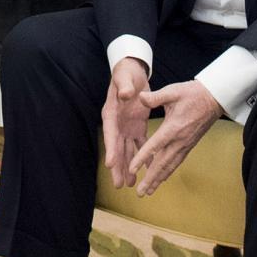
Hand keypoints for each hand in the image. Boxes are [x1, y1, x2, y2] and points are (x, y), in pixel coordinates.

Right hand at [100, 57, 150, 190]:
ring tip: (130, 184)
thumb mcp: (124, 77)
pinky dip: (143, 156)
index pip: (110, 133)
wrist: (132, 72)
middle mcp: (117, 124)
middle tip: (119, 184)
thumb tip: (124, 93)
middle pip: (116, 148)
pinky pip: (140, 144)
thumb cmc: (125, 73)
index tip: (110, 163)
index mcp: (111, 113)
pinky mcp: (137, 127)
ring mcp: (126, 127)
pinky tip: (146, 169)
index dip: (110, 148)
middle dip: (118, 167)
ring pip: (126, 150)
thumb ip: (124, 85)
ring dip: (129, 166)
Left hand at [126, 80, 223, 196]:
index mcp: (173, 127)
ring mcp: (186, 144)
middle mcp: (180, 140)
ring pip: (170, 165)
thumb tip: (139, 97)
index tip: (132, 169)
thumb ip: (155, 97)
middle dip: (151, 179)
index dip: (142, 158)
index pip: (154, 146)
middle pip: (163, 163)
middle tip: (140, 193)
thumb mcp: (173, 91)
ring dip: (159, 179)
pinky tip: (162, 178)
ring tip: (149, 191)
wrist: (214, 98)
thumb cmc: (193, 93)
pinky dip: (168, 171)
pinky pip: (177, 162)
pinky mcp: (189, 145)